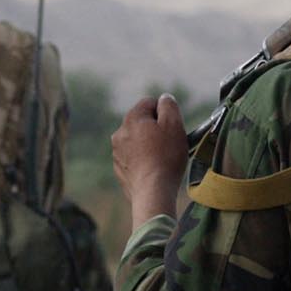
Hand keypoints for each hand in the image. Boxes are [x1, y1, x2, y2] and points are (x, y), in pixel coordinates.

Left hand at [113, 95, 189, 226]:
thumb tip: (164, 98)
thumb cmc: (166, 157)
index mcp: (132, 118)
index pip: (149, 103)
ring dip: (149, 145)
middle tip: (169, 143)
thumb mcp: (174, 124)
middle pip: (142, 122)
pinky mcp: (119, 169)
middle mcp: (119, 133)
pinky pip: (133, 158)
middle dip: (156, 129)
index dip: (164, 112)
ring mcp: (117, 152)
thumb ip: (169, 106)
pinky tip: (154, 170)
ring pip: (137, 141)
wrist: (152, 191)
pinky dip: (143, 161)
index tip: (172, 127)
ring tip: (162, 159)